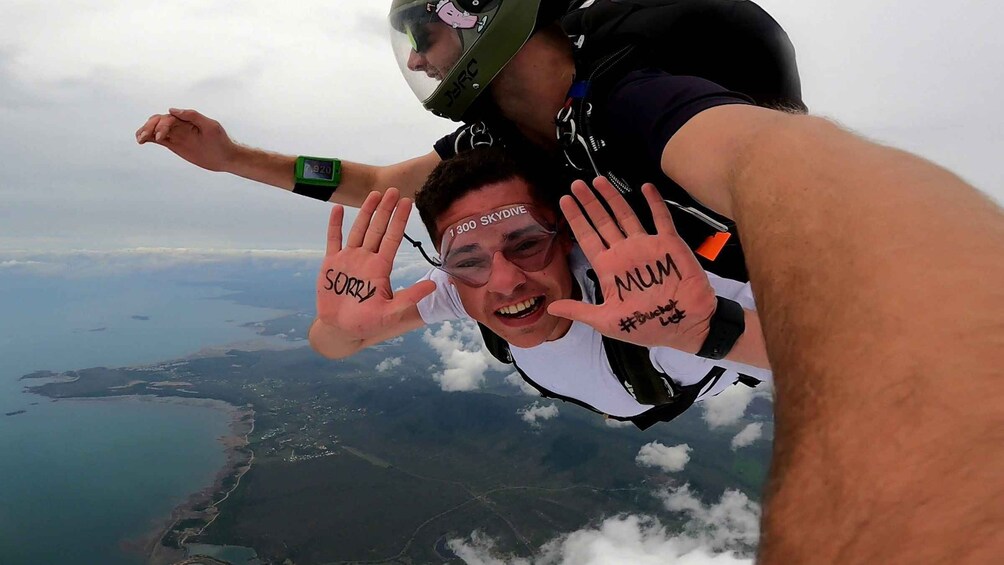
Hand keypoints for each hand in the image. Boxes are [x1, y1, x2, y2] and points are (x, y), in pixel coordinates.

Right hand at [135, 108, 235, 171]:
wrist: (225, 157)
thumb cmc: (220, 141)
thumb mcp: (210, 126)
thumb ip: (193, 116)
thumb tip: (172, 110)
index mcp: (187, 119)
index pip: (168, 119)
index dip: (162, 126)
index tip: (160, 137)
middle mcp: (179, 125)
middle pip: (158, 121)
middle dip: (149, 127)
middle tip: (144, 137)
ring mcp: (176, 134)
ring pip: (156, 129)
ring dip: (146, 131)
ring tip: (140, 139)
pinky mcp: (174, 144)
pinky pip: (158, 139)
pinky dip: (149, 138)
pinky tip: (142, 141)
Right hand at [316, 188, 435, 339]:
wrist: (341, 329)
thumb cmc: (367, 323)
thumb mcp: (391, 312)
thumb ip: (410, 298)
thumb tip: (434, 285)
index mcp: (380, 268)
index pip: (392, 239)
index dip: (400, 220)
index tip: (408, 202)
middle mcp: (366, 259)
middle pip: (377, 229)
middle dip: (385, 210)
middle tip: (393, 189)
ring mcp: (348, 259)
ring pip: (358, 230)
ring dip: (365, 212)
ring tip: (374, 193)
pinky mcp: (331, 264)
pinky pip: (333, 240)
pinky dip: (335, 225)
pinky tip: (337, 209)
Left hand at [547, 178, 715, 351]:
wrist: (687, 326)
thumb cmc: (647, 326)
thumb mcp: (607, 321)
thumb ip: (580, 311)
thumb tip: (551, 307)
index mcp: (609, 268)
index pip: (587, 238)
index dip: (575, 219)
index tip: (564, 201)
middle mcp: (624, 253)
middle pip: (602, 221)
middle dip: (589, 203)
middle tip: (576, 184)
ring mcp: (646, 246)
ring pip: (626, 215)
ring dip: (613, 198)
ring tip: (598, 180)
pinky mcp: (669, 245)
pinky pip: (661, 219)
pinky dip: (654, 203)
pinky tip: (646, 187)